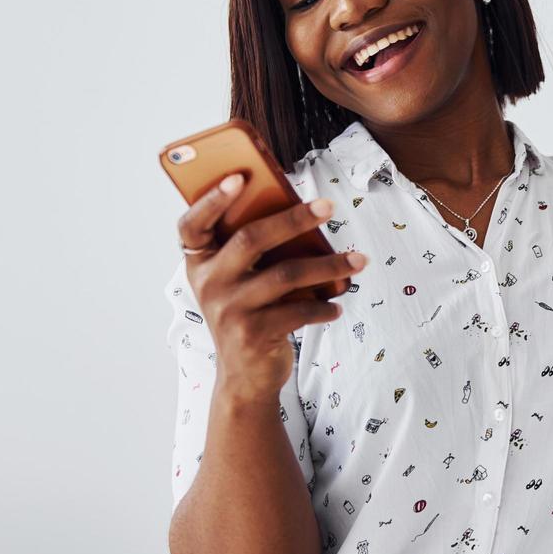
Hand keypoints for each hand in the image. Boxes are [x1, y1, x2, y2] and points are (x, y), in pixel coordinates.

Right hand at [177, 177, 367, 405]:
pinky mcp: (251, 335)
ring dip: (330, 265)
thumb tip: (304, 211)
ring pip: (286, 274)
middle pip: (250, 239)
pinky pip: (298, 310)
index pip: (192, 223)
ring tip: (360, 260)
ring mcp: (228, 310)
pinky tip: (338, 304)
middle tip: (328, 206)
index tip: (240, 177)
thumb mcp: (239, 279)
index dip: (212, 199)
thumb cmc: (248, 311)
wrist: (243, 376)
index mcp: (200, 262)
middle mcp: (208, 283)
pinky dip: (324, 306)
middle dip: (294, 219)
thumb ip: (255, 249)